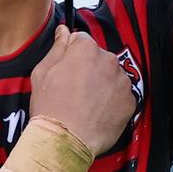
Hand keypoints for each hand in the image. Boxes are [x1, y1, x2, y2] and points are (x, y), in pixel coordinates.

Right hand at [29, 25, 135, 155]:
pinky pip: (121, 94)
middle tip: (74, 88)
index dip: (72, 54)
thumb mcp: (42, 72)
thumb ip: (57, 47)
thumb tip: (63, 30)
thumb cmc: (49, 105)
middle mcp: (108, 59)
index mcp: (86, 49)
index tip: (66, 68)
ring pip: (111, 75)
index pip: (81, 40)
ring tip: (87, 102)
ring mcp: (122, 81)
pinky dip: (112, 100)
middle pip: (99, 57)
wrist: (64, 141)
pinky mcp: (130, 101)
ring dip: (103, 83)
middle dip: (89, 67)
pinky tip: (97, 111)